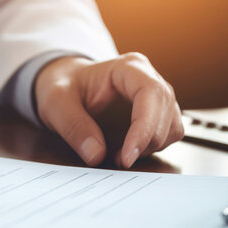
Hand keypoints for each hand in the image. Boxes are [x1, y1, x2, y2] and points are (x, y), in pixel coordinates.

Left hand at [35, 53, 182, 167]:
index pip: (151, 93)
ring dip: (150, 147)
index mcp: (128, 67)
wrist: (65, 85)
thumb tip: (96, 154)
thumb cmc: (62, 86)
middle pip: (167, 112)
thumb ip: (73, 126)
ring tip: (120, 155)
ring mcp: (156, 97)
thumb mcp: (55, 102)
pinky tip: (127, 151)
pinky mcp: (156, 115)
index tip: (128, 156)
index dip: (145, 127)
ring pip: (172, 126)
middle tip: (119, 160)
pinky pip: (168, 135)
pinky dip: (152, 148)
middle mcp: (149, 78)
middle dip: (146, 142)